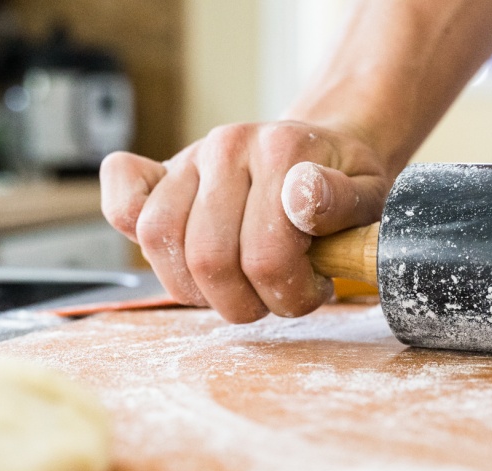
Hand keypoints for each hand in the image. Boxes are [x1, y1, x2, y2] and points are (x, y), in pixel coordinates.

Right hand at [100, 120, 390, 322]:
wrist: (321, 149)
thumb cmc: (342, 183)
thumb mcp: (369, 194)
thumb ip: (343, 201)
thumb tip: (301, 198)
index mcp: (280, 150)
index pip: (265, 257)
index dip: (289, 294)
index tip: (312, 287)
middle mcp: (225, 147)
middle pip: (207, 258)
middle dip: (242, 301)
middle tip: (272, 295)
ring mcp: (189, 159)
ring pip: (158, 241)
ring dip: (195, 287)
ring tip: (233, 284)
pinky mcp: (163, 173)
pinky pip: (122, 201)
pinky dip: (129, 225)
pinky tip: (173, 249)